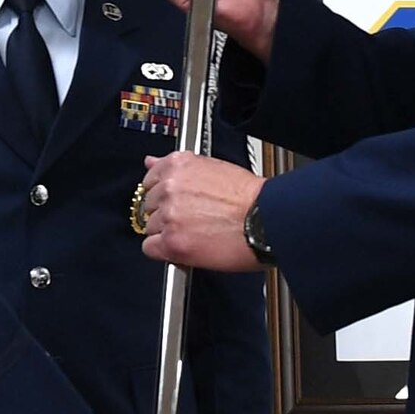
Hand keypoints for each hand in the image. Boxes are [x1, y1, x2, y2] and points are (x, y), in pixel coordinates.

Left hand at [137, 153, 263, 272]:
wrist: (266, 219)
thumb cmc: (250, 197)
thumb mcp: (211, 167)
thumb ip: (177, 168)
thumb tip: (151, 162)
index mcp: (178, 165)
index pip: (149, 181)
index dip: (162, 195)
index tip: (173, 202)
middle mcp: (169, 187)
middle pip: (149, 205)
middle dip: (165, 213)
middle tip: (190, 220)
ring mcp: (168, 216)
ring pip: (150, 228)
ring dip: (167, 232)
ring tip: (195, 234)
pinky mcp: (172, 242)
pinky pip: (150, 249)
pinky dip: (164, 251)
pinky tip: (185, 248)